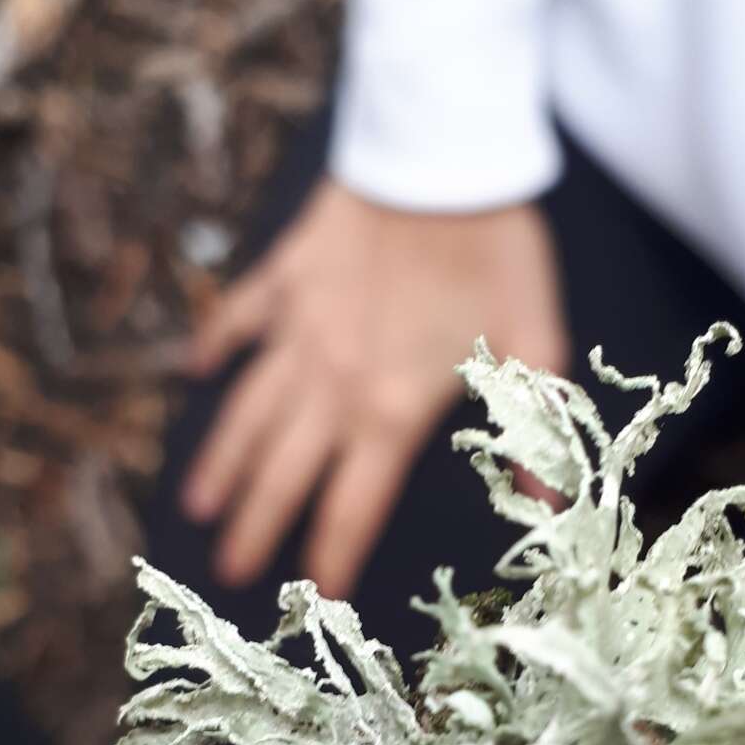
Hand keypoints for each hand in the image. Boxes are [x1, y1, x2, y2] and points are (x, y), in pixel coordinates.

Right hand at [179, 176, 570, 598]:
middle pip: (283, 472)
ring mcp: (299, 328)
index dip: (333, 554)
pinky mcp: (286, 275)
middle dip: (257, 528)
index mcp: (390, 407)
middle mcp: (331, 380)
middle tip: (230, 574)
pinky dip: (215, 345)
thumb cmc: (496, 248)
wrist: (441, 149)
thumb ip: (535, 433)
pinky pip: (239, 319)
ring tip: (199, 505)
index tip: (318, 595)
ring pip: (246, 411)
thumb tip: (549, 511)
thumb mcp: (536, 343)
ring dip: (222, 462)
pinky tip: (195, 372)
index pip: (353, 503)